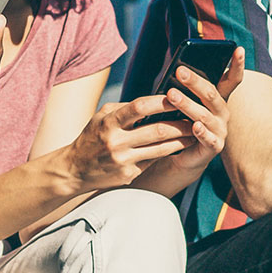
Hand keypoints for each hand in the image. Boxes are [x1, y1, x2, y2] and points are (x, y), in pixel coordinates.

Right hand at [66, 95, 198, 191]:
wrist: (75, 169)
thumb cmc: (92, 137)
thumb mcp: (102, 116)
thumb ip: (125, 109)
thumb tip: (156, 100)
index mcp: (109, 122)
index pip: (140, 107)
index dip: (162, 102)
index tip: (179, 98)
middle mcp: (116, 141)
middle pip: (157, 130)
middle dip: (180, 124)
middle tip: (196, 118)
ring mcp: (123, 160)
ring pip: (161, 148)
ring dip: (181, 140)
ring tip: (194, 132)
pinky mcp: (129, 174)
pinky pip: (154, 160)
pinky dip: (169, 152)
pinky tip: (179, 146)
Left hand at [135, 47, 244, 197]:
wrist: (182, 154)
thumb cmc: (182, 122)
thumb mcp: (185, 102)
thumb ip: (186, 88)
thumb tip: (176, 68)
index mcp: (218, 98)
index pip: (232, 78)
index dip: (237, 64)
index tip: (238, 48)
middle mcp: (223, 113)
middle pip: (211, 94)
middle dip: (195, 82)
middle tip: (180, 70)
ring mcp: (220, 130)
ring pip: (205, 115)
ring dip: (188, 104)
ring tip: (172, 95)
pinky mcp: (214, 147)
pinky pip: (208, 139)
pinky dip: (201, 132)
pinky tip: (193, 125)